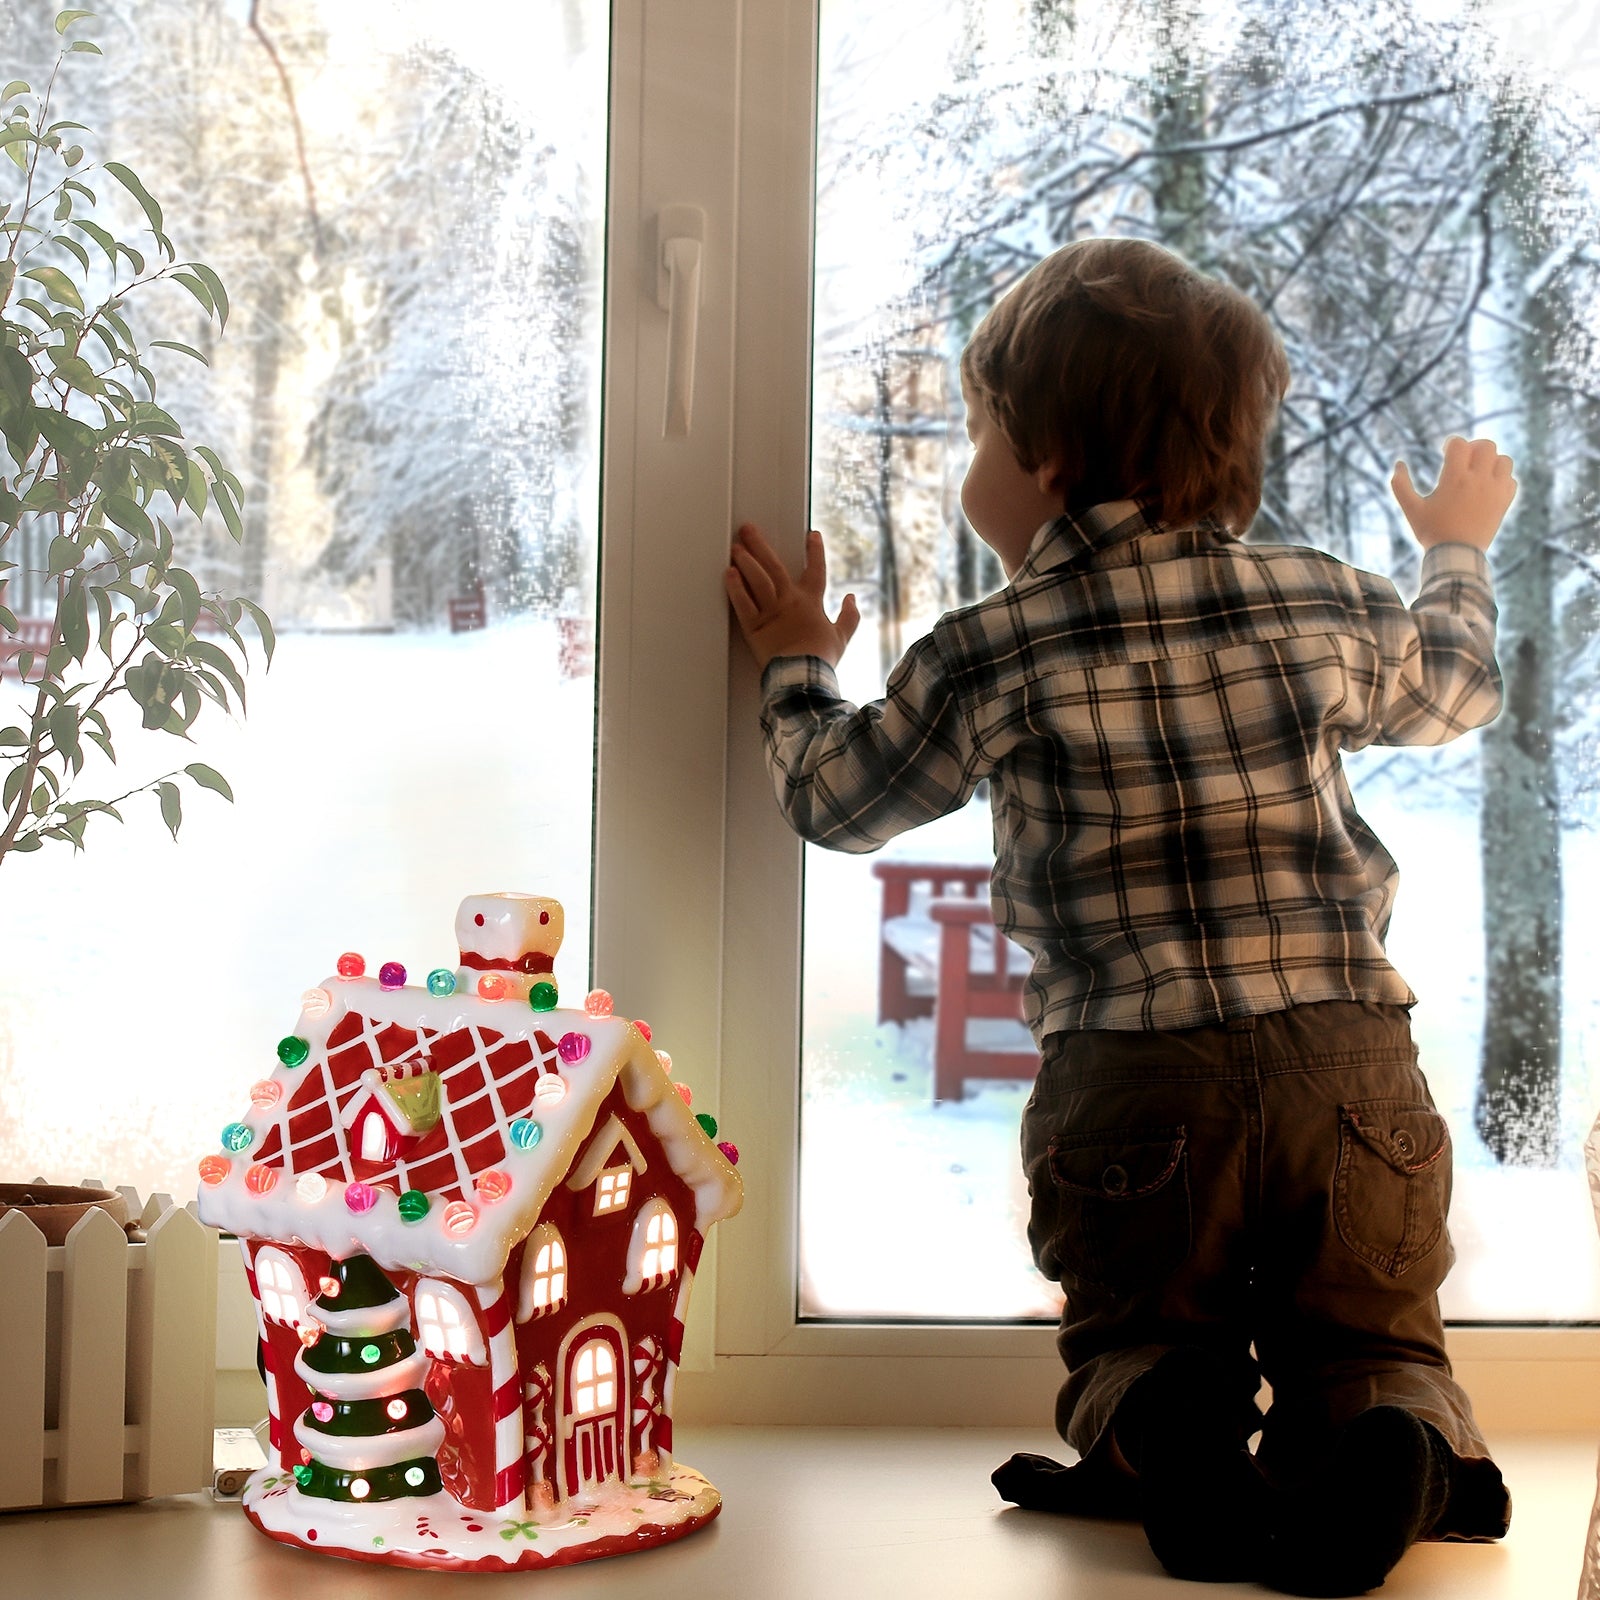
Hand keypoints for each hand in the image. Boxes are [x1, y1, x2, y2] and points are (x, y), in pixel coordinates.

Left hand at [725, 523, 859, 671]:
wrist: (804, 676)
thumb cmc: (822, 658)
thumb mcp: (842, 637)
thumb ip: (849, 616)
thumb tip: (852, 599)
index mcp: (811, 602)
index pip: (816, 570)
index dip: (815, 551)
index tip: (813, 534)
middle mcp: (789, 601)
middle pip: (774, 566)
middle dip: (760, 545)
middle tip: (747, 528)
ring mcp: (771, 613)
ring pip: (757, 580)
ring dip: (746, 561)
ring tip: (736, 546)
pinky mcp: (754, 628)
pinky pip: (743, 604)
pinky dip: (735, 588)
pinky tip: (729, 573)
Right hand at [1391, 436, 1515, 551]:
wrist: (1456, 555)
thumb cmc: (1431, 531)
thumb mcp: (1412, 509)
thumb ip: (1401, 486)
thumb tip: (1398, 464)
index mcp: (1455, 478)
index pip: (1459, 444)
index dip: (1451, 444)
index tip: (1446, 453)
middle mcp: (1478, 480)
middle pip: (1486, 446)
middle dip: (1474, 448)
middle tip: (1465, 460)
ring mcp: (1495, 490)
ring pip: (1504, 460)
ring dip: (1491, 462)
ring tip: (1479, 473)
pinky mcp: (1504, 502)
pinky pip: (1511, 479)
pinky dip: (1501, 478)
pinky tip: (1487, 488)